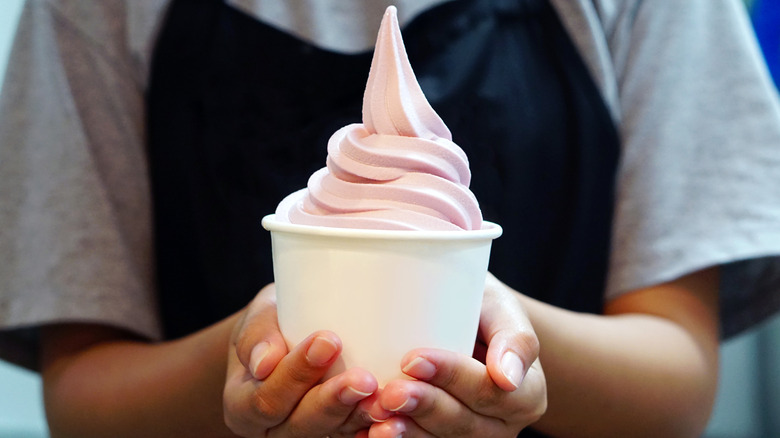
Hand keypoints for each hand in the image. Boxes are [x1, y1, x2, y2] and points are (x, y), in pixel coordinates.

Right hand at [224, 284, 379, 436]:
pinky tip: (395, 416)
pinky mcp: (338, 432)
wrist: (290, 336)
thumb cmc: (274, 321)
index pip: (265, 399)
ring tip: (383, 397)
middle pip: (299, 426)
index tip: (329, 341)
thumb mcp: (259, 316)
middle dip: (332, 402)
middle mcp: (273, 429)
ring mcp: (307, 435)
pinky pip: (355, 435)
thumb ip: (257, 334)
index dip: (295, 375)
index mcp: (243, 403)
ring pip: (332, 435)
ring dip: (359, 417)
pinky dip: (375, 427)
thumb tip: (264, 362)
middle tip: (363, 378)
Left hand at [368, 273, 546, 436]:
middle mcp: (502, 425)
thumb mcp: (500, 306)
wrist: (463, 322)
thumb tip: (508, 377)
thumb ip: (515, 337)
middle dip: (424, 407)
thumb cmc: (480, 307)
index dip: (451, 378)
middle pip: (463, 424)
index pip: (489, 391)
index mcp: (526, 394)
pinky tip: (370, 431)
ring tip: (375, 413)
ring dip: (406, 431)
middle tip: (390, 391)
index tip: (412, 359)